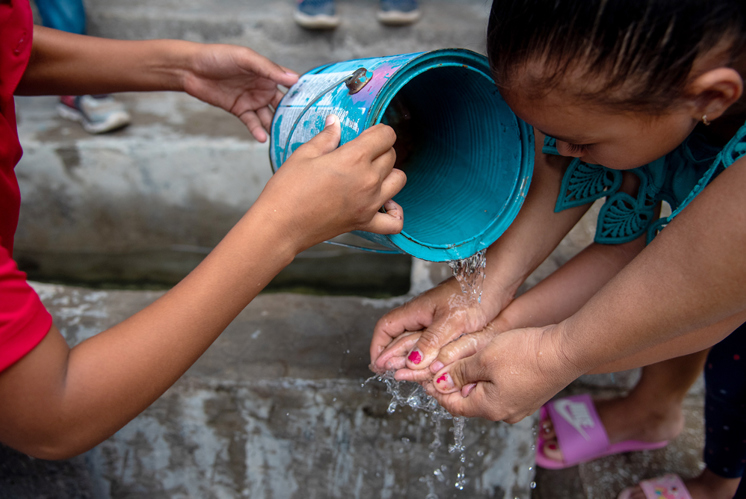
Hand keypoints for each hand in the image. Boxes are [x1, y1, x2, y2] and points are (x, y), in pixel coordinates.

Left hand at [182, 44, 298, 141]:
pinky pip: (252, 123)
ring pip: (269, 117)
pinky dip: (258, 131)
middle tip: (303, 128)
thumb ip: (269, 69)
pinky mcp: (239, 110)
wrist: (190, 69)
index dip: (301, 96)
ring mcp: (251, 100)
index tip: (315, 107)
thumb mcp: (245, 58)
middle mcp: (262, 88)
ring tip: (284, 137)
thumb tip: (293, 79)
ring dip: (276, 127)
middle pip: (282, 105)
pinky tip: (263, 137)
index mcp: (268, 73)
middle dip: (291, 116)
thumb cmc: (217, 57)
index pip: (290, 86)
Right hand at [256, 115, 406, 252]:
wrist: (280, 226)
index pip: (386, 135)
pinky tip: (385, 204)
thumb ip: (326, 137)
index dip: (379, 131)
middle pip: (392, 156)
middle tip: (362, 152)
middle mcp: (368, 180)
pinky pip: (395, 221)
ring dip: (390, 174)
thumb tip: (335, 123)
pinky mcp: (365, 223)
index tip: (369, 133)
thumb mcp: (304, 155)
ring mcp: (369, 204)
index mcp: (353, 158)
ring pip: (399, 180)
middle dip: (380, 150)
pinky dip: (395, 213)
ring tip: (372, 174)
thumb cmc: (287, 191)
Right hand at [370, 277, 497, 380]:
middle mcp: (422, 314)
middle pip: (396, 337)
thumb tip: (411, 363)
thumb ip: (431, 342)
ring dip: (408, 358)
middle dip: (390, 357)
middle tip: (388, 375)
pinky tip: (430, 366)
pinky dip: (426, 355)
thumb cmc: (476, 294)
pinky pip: (429, 342)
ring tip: (406, 375)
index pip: (385, 328)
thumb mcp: (453, 321)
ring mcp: (435, 318)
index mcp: (416, 310)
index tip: (377, 367)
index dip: (377, 347)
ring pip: (413, 341)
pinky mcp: (449, 323)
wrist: (499, 280)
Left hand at [424, 324, 582, 422]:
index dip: (435, 389)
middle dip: (451, 385)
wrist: (566, 350)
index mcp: (489, 408)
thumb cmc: (526, 353)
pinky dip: (488, 379)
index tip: (424, 375)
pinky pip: (500, 390)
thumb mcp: (483, 359)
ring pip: (484, 395)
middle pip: (467, 401)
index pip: (451, 404)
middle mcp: (505, 413)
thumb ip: (458, 372)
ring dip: (470, 380)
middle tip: (438, 368)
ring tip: (460, 363)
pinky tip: (486, 363)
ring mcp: (519, 406)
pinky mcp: (530, 395)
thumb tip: (438, 383)